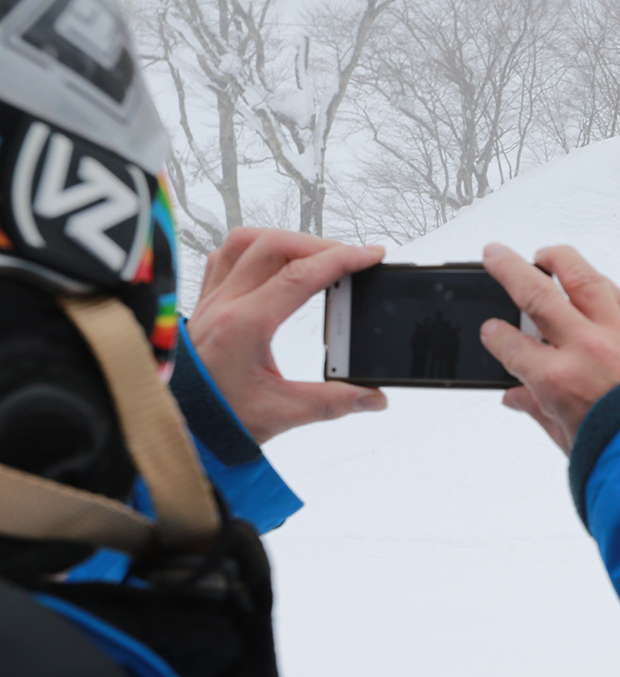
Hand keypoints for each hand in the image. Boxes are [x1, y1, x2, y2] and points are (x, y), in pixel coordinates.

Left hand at [188, 228, 387, 443]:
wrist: (176, 424)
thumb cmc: (215, 418)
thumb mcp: (280, 415)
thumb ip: (333, 403)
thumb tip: (374, 397)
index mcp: (243, 327)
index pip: (299, 276)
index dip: (340, 260)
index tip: (370, 256)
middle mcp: (224, 304)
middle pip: (273, 245)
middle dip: (318, 245)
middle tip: (350, 258)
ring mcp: (211, 299)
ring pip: (245, 241)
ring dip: (286, 240)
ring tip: (315, 255)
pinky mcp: (205, 302)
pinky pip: (224, 255)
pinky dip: (255, 248)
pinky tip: (274, 262)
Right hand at [478, 244, 619, 452]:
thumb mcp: (569, 441)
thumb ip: (538, 412)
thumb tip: (516, 397)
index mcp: (559, 380)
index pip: (512, 345)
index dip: (495, 335)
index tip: (490, 330)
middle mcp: (586, 348)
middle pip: (538, 295)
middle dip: (510, 270)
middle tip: (494, 254)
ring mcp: (619, 334)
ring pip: (584, 279)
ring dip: (560, 261)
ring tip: (544, 254)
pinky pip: (619, 295)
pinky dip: (600, 283)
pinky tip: (591, 281)